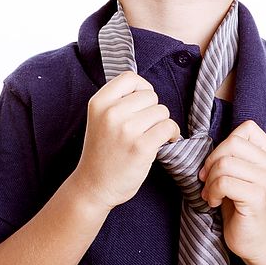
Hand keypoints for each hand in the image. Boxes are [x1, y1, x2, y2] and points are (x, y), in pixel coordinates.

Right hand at [71, 71, 179, 212]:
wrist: (93, 187)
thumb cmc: (102, 151)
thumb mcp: (100, 118)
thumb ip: (118, 101)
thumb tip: (148, 89)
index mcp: (99, 102)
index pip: (130, 77)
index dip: (141, 88)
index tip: (141, 104)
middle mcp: (111, 112)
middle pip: (150, 95)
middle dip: (152, 110)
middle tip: (144, 126)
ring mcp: (126, 129)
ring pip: (162, 111)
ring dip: (161, 123)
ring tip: (150, 135)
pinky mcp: (141, 146)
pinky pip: (169, 127)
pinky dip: (172, 134)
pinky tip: (166, 141)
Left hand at [198, 120, 265, 261]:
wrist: (257, 241)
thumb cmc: (242, 205)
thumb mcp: (240, 173)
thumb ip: (233, 154)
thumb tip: (207, 141)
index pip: (247, 128)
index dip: (225, 143)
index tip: (216, 163)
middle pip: (233, 142)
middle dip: (212, 160)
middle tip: (207, 179)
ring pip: (225, 163)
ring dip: (210, 180)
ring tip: (210, 193)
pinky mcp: (257, 198)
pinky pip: (224, 182)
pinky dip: (212, 191)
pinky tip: (214, 202)